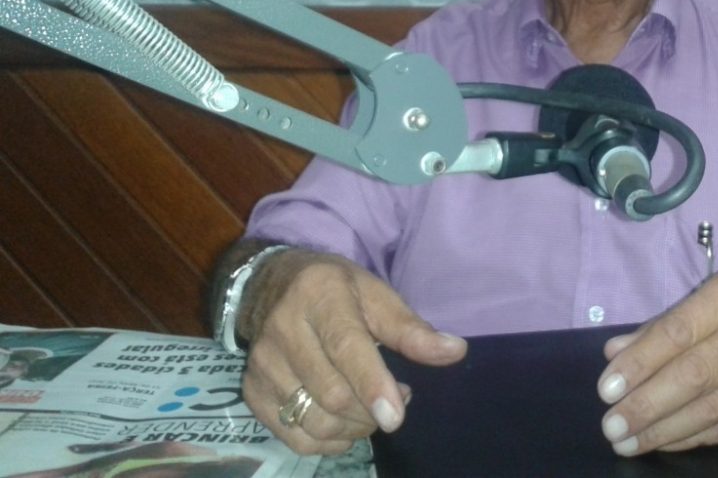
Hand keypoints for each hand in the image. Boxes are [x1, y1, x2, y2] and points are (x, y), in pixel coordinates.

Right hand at [239, 251, 465, 454]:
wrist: (271, 285)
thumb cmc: (336, 289)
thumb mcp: (376, 294)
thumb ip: (411, 328)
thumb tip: (455, 351)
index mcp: (319, 295)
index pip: (346, 347)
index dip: (372, 385)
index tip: (396, 417)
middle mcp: (283, 330)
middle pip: (331, 393)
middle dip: (371, 409)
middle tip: (395, 398)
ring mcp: (262, 364)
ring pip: (313, 421)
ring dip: (353, 428)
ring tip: (371, 409)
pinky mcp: (252, 391)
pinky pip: (294, 437)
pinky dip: (328, 442)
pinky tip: (345, 424)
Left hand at [596, 270, 717, 456]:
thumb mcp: (712, 299)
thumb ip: (662, 325)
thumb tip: (614, 353)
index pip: (679, 332)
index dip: (640, 362)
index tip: (607, 388)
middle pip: (694, 376)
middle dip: (646, 404)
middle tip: (611, 424)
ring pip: (709, 410)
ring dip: (661, 431)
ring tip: (625, 441)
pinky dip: (689, 438)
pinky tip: (661, 442)